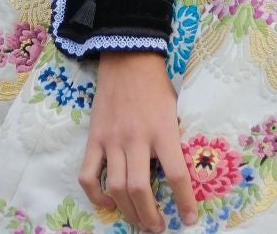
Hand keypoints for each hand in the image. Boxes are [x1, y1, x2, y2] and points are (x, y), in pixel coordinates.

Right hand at [79, 52, 195, 233]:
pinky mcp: (93, 139)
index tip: (189, 219)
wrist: (128, 60)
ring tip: (138, 222)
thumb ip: (175, 141)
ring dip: (127, 211)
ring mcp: (111, 140)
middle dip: (149, 216)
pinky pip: (88, 175)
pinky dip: (96, 195)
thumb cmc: (157, 86)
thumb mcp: (176, 110)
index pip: (176, 174)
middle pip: (140, 189)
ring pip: (115, 187)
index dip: (183, 201)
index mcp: (163, 131)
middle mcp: (136, 138)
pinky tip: (108, 202)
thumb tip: (181, 174)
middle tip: (157, 228)